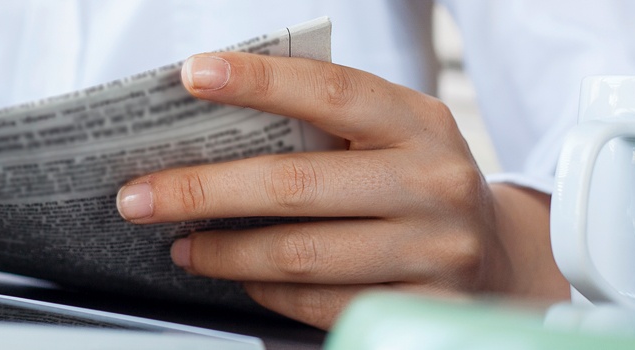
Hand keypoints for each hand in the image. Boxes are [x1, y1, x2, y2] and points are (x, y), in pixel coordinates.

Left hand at [116, 53, 569, 328]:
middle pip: (294, 184)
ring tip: (180, 244)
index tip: (191, 77)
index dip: (258, 81)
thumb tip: (208, 121)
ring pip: (300, 254)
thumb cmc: (412, 182)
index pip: (329, 91)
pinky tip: (238, 276)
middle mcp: (433, 181)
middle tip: (139, 196)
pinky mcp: (423, 306)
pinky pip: (319, 303)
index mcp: (418, 121)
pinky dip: (266, 290)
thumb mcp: (389, 136)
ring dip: (224, 252)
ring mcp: (433, 250)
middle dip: (201, 190)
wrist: (496, 254)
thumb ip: (322, 125)